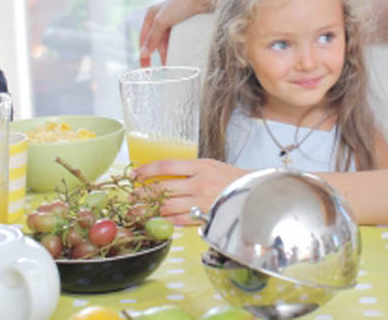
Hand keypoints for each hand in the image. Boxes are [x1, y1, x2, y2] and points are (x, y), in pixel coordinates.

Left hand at [133, 158, 247, 225]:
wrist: (258, 195)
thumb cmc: (236, 180)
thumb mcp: (214, 166)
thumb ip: (192, 170)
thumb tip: (167, 174)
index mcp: (201, 166)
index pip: (167, 166)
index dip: (147, 170)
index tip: (135, 174)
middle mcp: (199, 183)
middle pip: (163, 188)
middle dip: (142, 193)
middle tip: (129, 197)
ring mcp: (201, 202)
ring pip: (168, 206)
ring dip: (150, 210)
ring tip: (137, 211)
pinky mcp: (205, 217)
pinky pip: (180, 220)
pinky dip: (166, 221)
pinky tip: (157, 221)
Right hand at [138, 0, 221, 66]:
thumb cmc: (180, 4)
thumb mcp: (162, 21)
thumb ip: (152, 38)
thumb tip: (143, 53)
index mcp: (150, 13)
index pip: (144, 37)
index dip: (144, 52)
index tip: (145, 67)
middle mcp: (159, 15)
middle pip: (155, 39)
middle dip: (158, 53)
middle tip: (162, 66)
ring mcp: (171, 18)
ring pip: (166, 39)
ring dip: (167, 50)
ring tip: (171, 61)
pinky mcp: (182, 20)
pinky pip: (175, 36)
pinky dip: (175, 44)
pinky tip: (177, 51)